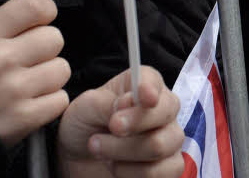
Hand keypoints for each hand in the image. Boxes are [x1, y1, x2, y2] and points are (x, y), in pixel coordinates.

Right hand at [0, 0, 69, 146]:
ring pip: (61, 69)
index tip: (39, 21)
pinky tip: (30, 102)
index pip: (35, 6)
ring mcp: (14, 90)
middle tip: (29, 58)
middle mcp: (1, 59)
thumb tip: (29, 14)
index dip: (44, 11)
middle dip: (45, 47)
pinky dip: (49, 102)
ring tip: (28, 82)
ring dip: (49, 76)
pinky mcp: (24, 118)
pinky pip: (60, 100)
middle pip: (55, 38)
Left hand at [57, 67, 183, 177]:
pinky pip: (165, 172)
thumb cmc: (85, 124)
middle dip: (134, 123)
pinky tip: (117, 168)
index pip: (154, 80)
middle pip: (165, 112)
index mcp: (142, 84)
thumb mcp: (86, 108)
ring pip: (160, 145)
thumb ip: (107, 103)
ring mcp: (169, 138)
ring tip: (100, 150)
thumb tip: (129, 103)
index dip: (150, 88)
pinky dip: (134, 173)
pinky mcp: (168, 167)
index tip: (144, 97)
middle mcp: (162, 108)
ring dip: (124, 151)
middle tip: (111, 128)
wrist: (78, 157)